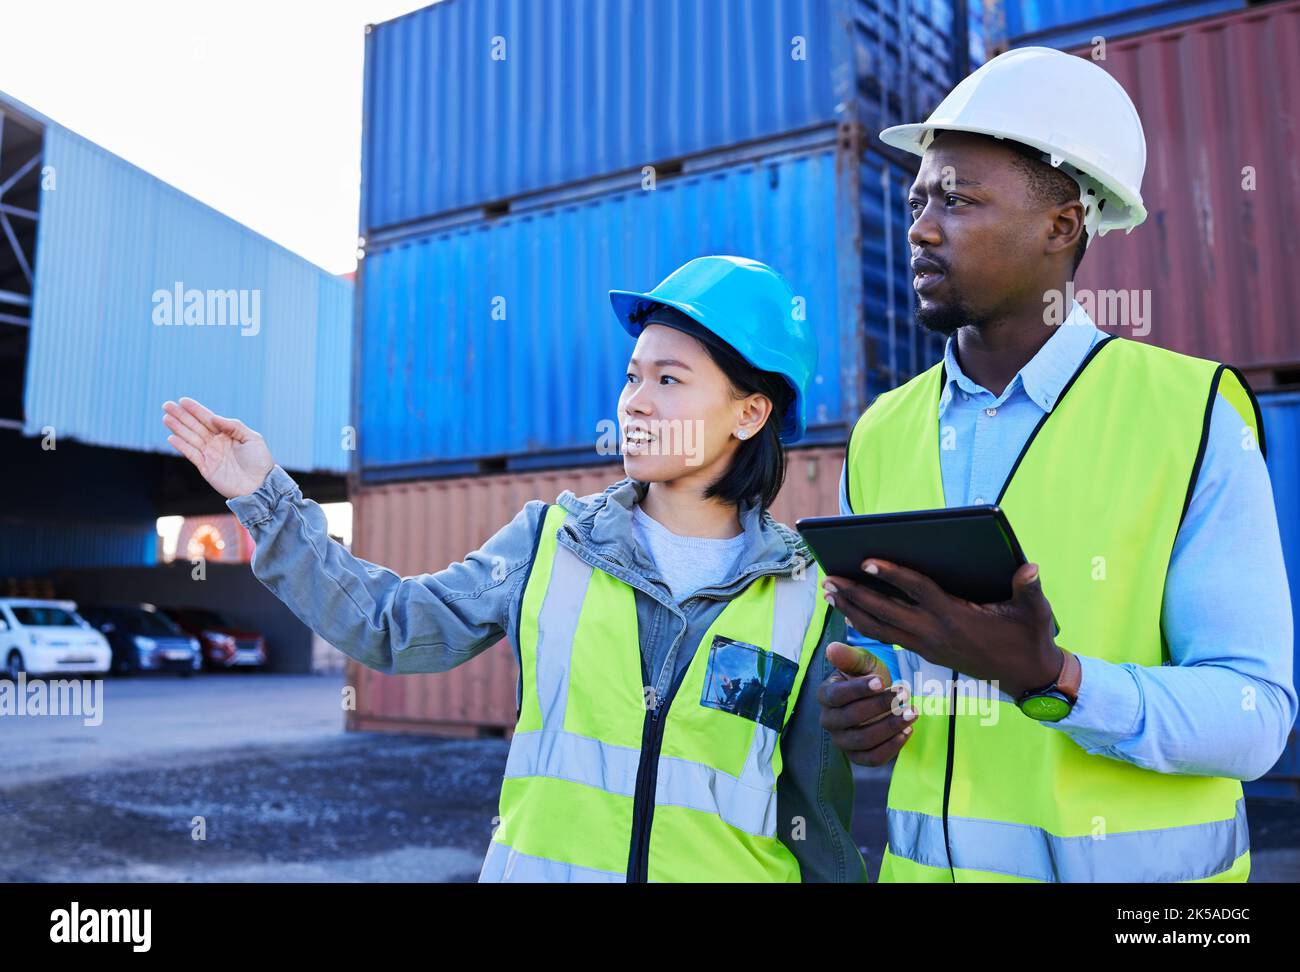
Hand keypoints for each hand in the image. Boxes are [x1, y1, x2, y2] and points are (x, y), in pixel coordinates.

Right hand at [162, 397, 274, 499]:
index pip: (208, 419)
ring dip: (177, 428)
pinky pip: (191, 455)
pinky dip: (181, 446)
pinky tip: (171, 437)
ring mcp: (210, 455)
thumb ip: (234, 426)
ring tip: (166, 417)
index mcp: (227, 434)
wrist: (261, 486)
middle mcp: (216, 443)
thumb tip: (214, 417)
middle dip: (181, 415)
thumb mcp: (252, 439)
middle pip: (195, 426)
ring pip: (190, 438)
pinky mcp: (205, 468)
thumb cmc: (260, 461)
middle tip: (166, 405)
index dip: (195, 410)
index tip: (183, 400)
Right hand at [817, 640, 915, 766]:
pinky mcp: (857, 756)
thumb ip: (849, 657)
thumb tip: (831, 648)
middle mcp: (829, 720)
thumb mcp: (862, 662)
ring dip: (890, 727)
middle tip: (904, 694)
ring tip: (911, 712)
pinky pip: (872, 758)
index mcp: (825, 694)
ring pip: (863, 740)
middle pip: (850, 718)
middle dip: (879, 706)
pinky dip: (892, 747)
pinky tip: (907, 731)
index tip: (881, 682)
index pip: (836, 695)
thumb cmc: (867, 676)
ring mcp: (842, 740)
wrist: (880, 696)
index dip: (858, 690)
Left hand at [823, 559, 1061, 699]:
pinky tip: (851, 611)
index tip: (866, 561)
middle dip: (855, 594)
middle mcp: (934, 632)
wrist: (1028, 678)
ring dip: (852, 610)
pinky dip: (866, 624)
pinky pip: (887, 638)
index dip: (891, 574)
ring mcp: (927, 645)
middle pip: (885, 611)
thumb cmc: (1029, 639)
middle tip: (828, 578)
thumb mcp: (1035, 612)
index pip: (916, 590)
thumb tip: (1029, 567)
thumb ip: (1029, 588)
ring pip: (880, 628)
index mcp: (955, 616)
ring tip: (830, 593)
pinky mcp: (926, 653)